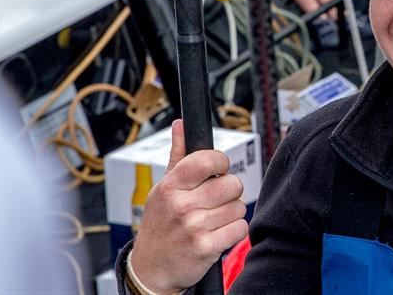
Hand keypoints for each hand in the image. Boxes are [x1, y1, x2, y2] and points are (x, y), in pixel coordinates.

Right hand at [130, 120, 247, 293]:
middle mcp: (181, 205)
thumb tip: (181, 124)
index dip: (221, 163)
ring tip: (214, 219)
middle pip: (232, 184)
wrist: (152, 268)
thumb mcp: (163, 188)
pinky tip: (219, 234)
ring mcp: (193, 228)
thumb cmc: (161, 224)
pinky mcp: (206, 248)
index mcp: (170, 186)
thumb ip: (178, 156)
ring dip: (232, 213)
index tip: (219, 170)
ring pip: (239, 207)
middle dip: (229, 192)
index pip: (208, 160)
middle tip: (215, 201)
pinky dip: (234, 232)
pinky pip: (240, 229)